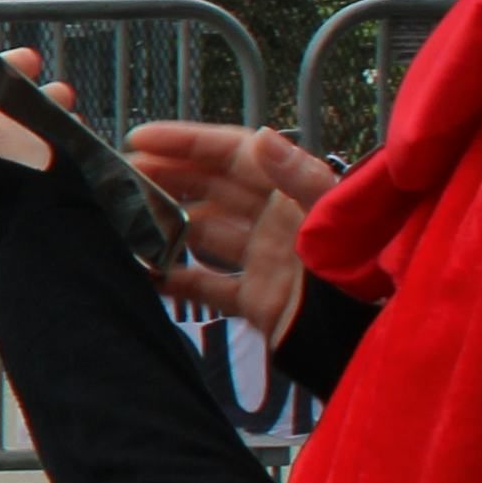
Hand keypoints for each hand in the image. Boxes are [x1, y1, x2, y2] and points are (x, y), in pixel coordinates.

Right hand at [124, 120, 341, 345]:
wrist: (364, 345)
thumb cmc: (358, 279)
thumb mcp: (332, 221)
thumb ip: (300, 179)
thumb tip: (261, 137)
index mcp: (295, 193)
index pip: (235, 154)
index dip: (188, 142)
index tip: (140, 140)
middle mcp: (276, 220)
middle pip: (212, 188)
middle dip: (166, 177)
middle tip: (118, 177)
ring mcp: (264, 259)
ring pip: (203, 232)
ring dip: (165, 224)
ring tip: (122, 219)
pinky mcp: (256, 299)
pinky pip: (207, 283)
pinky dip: (175, 278)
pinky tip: (144, 272)